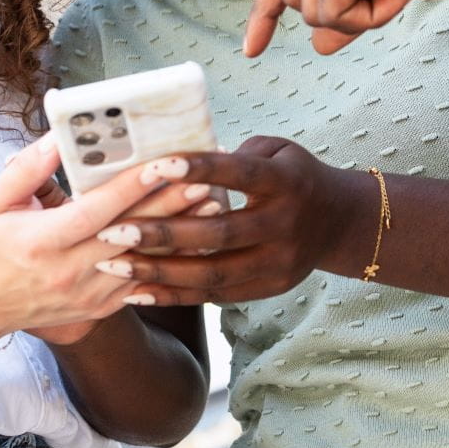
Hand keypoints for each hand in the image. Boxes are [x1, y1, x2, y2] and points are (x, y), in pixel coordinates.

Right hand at [0, 153, 217, 344]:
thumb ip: (28, 168)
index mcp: (43, 242)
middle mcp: (69, 272)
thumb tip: (58, 136)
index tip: (164, 162)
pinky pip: (143, 282)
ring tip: (214, 202)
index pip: (98, 210)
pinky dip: (171, 260)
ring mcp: (88, 295)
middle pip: (132, 234)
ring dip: (182, 231)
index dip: (133, 186)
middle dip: (172, 204)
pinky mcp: (101, 309)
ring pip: (145, 261)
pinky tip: (197, 237)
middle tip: (208, 176)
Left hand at [84, 136, 356, 305]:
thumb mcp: (276, 151)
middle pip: (220, 233)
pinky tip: (135, 292)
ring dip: (158, 271)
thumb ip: (232, 155)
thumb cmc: (292, 175)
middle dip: (162, 233)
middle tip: (112, 231)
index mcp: (286, 182)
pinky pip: (215, 297)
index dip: (200, 169)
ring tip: (111, 265)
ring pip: (212, 273)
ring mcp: (278, 263)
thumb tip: (176, 160)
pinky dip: (173, 295)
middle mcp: (284, 225)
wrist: (338, 221)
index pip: (241, 175)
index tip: (155, 166)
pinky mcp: (269, 289)